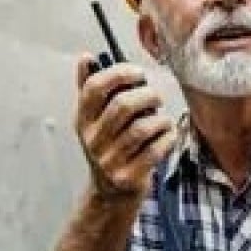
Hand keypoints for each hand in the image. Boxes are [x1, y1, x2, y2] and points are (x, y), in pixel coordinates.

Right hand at [75, 55, 176, 198]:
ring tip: (162, 119)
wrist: (111, 193)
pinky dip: (167, 138)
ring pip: (142, 128)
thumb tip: (85, 57)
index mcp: (83, 121)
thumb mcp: (93, 120)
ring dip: (160, 118)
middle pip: (122, 106)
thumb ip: (90, 88)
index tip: (138, 73)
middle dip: (147, 95)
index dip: (119, 73)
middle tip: (155, 97)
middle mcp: (93, 140)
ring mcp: (110, 161)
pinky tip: (167, 135)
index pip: (94, 88)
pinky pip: (156, 150)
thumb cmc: (109, 146)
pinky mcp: (129, 177)